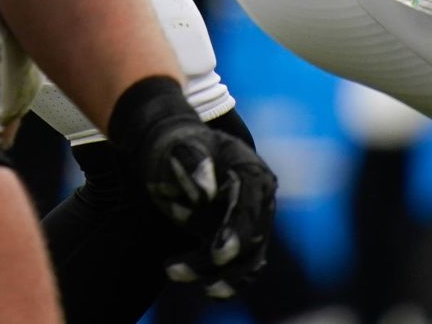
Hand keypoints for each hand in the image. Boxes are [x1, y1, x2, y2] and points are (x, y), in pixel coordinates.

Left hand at [115, 83, 277, 298]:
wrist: (179, 153)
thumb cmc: (181, 146)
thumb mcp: (182, 145)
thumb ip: (193, 161)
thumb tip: (204, 192)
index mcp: (252, 170)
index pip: (249, 204)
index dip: (237, 230)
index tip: (219, 253)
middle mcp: (260, 199)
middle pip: (251, 238)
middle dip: (221, 259)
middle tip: (182, 271)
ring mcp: (252, 221)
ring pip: (246, 259)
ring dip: (217, 275)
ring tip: (172, 271)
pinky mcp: (240, 238)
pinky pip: (240, 267)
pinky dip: (224, 280)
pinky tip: (201, 286)